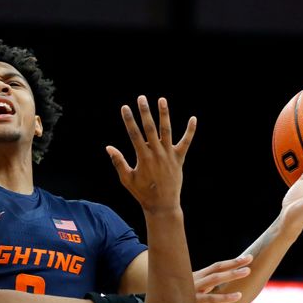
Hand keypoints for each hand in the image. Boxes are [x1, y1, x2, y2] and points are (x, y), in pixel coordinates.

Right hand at [106, 96, 196, 213]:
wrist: (162, 205)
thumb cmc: (143, 193)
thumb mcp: (127, 179)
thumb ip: (118, 162)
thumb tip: (108, 147)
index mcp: (143, 158)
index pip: (134, 134)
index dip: (129, 120)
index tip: (124, 107)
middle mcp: (157, 154)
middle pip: (150, 128)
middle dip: (145, 112)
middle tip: (141, 98)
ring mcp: (169, 155)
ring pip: (167, 131)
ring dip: (164, 115)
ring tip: (162, 100)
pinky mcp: (179, 158)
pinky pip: (186, 142)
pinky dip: (190, 131)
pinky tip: (193, 118)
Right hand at [193, 255, 252, 302]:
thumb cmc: (178, 301)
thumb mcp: (191, 291)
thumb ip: (202, 289)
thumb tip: (216, 289)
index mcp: (196, 277)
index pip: (216, 267)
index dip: (232, 262)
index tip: (246, 258)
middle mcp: (195, 280)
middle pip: (217, 268)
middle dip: (235, 262)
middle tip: (250, 257)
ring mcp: (194, 289)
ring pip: (215, 279)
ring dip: (232, 274)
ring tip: (247, 271)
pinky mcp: (194, 301)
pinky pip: (211, 299)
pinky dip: (225, 297)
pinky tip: (238, 296)